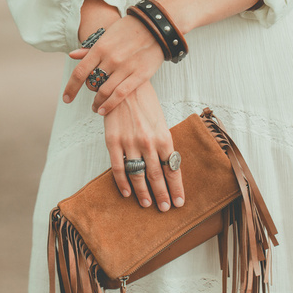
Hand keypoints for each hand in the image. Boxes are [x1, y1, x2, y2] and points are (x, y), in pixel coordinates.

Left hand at [64, 15, 163, 114]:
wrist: (156, 27)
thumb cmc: (129, 30)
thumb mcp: (107, 36)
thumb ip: (90, 49)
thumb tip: (72, 55)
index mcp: (100, 48)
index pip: (80, 72)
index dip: (71, 88)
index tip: (66, 98)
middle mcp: (110, 58)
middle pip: (92, 83)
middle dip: (90, 92)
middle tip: (92, 95)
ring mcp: (125, 67)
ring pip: (104, 91)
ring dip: (98, 102)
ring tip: (96, 107)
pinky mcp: (139, 75)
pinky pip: (120, 94)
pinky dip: (110, 104)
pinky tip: (104, 110)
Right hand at [104, 82, 184, 210]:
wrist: (124, 83)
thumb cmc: (145, 102)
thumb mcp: (160, 121)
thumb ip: (163, 142)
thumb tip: (168, 164)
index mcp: (164, 137)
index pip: (172, 168)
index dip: (176, 187)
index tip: (179, 202)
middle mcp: (148, 142)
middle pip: (157, 176)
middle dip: (162, 195)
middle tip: (165, 209)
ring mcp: (130, 143)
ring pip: (138, 175)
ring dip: (144, 193)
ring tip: (148, 204)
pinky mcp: (113, 141)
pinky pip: (118, 168)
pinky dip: (123, 183)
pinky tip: (127, 193)